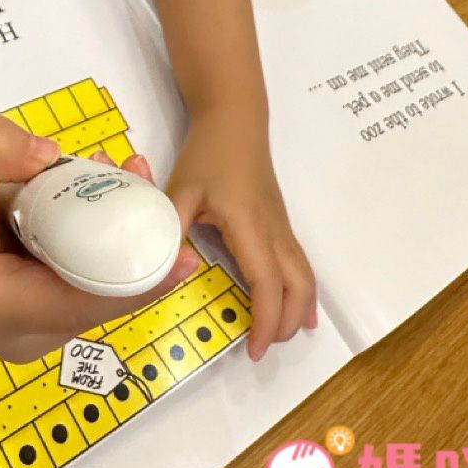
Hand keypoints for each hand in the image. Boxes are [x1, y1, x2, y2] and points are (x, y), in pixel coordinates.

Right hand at [0, 118, 200, 363]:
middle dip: (133, 241)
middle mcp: (23, 331)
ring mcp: (35, 324)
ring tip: (126, 169)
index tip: (185, 255)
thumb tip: (48, 155)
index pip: (84, 304)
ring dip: (118, 234)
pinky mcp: (43, 305)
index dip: (139, 283)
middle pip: (100, 294)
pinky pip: (86, 274)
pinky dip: (100, 236)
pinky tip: (106, 187)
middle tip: (142, 175)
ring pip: (97, 283)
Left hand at [165, 118, 317, 361]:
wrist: (234, 118)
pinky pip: (300, 262)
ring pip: (305, 275)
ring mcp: (281, 225)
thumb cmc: (208, 152)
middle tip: (264, 347)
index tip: (254, 349)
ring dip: (299, 309)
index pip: (266, 283)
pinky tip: (300, 306)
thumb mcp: (180, 190)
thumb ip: (171, 229)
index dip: (265, 321)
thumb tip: (161, 269)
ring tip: (284, 335)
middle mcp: (274, 229)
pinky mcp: (280, 221)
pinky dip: (302, 290)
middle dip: (286, 323)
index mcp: (249, 225)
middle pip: (298, 286)